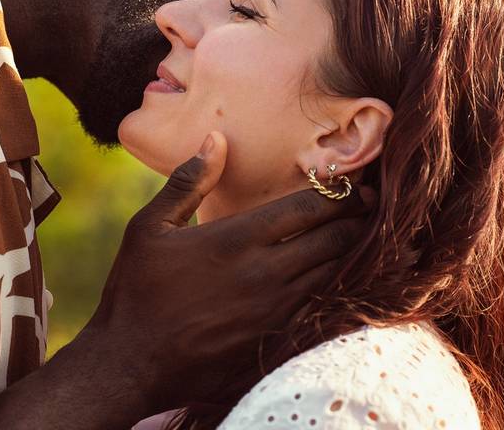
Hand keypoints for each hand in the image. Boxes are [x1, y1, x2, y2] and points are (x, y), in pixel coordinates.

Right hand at [89, 131, 372, 414]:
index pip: (308, 208)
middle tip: (372, 207)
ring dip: (355, 254)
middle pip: (332, 239)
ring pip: (334, 274)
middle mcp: (264, 272)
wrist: (130, 364)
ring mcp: (274, 310)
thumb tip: (216, 138)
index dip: (339, 194)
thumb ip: (187, 182)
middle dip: (358, 220)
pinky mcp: (275, 339)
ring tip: (369, 237)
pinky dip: (339, 289)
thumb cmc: (135, 291)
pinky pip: (322, 308)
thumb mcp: (148, 228)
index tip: (356, 185)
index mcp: (236, 239)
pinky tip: (346, 279)